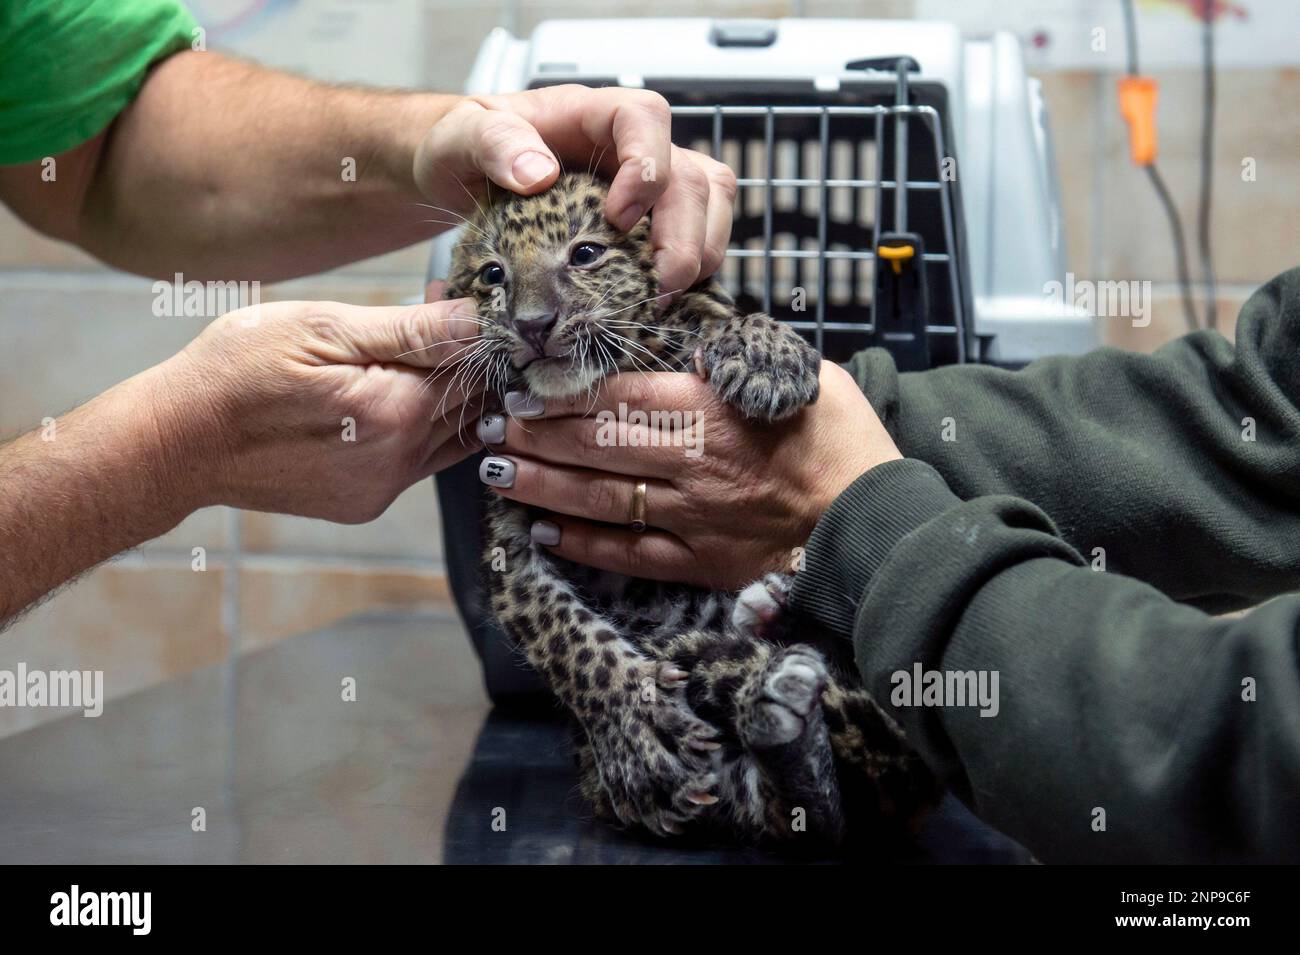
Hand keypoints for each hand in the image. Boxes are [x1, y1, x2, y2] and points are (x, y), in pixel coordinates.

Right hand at [163, 290, 485, 522]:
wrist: (177, 443)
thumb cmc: (236, 371)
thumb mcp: (319, 328)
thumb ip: (409, 329)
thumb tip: (476, 321)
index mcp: (396, 412)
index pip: (471, 367)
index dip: (464, 329)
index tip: (438, 296)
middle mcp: (400, 461)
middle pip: (468, 406)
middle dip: (458, 361)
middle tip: (420, 322)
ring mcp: (382, 489)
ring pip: (450, 437)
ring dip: (442, 398)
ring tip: (396, 359)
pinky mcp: (364, 503)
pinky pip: (417, 463)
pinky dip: (415, 429)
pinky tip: (375, 399)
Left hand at [413, 85, 736, 297]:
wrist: (459, 179)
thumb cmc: (462, 151)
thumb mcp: (459, 139)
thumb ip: (491, 145)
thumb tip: (539, 173)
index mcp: (587, 116)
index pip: (644, 118)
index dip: (647, 166)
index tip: (617, 218)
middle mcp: (627, 147)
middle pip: (693, 174)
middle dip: (685, 234)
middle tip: (657, 285)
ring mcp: (646, 185)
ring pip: (710, 202)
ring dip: (703, 253)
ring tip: (665, 296)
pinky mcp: (650, 221)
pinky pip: (700, 234)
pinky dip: (696, 269)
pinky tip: (664, 300)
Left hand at [474, 362, 901, 589]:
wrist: (878, 521)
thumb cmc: (845, 440)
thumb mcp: (799, 374)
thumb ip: (738, 357)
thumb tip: (691, 340)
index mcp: (712, 410)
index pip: (617, 397)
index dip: (560, 394)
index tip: (520, 386)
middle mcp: (691, 464)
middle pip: (594, 446)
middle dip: (533, 435)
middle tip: (485, 424)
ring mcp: (692, 518)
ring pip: (598, 501)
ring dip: (541, 486)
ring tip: (494, 471)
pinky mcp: (701, 563)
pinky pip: (630, 555)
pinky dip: (584, 546)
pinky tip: (545, 534)